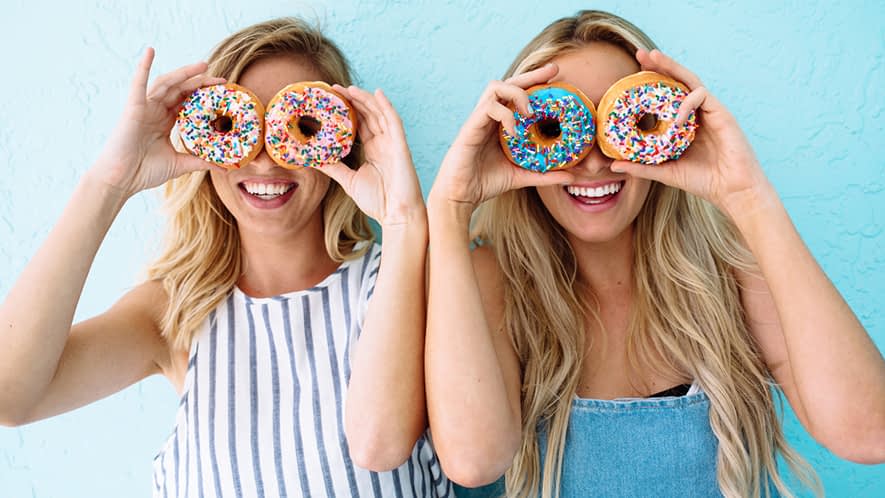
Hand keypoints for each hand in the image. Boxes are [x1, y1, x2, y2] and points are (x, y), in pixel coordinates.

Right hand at [90, 48, 224, 197]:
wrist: (122, 180)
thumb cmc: (145, 172)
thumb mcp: (179, 164)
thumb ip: (199, 161)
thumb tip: (223, 166)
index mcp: (165, 121)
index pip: (188, 102)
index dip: (205, 95)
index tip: (224, 92)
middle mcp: (156, 111)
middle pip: (181, 90)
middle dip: (200, 82)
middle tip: (221, 79)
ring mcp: (144, 107)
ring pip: (167, 83)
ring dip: (184, 73)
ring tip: (203, 66)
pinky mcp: (133, 107)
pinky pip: (138, 83)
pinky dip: (143, 66)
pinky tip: (150, 51)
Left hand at [319, 85, 423, 226]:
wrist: (396, 216)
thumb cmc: (378, 201)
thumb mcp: (348, 181)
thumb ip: (334, 167)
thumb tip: (312, 159)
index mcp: (373, 150)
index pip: (360, 124)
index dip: (347, 110)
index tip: (330, 100)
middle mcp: (384, 143)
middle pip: (368, 114)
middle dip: (353, 100)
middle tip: (333, 89)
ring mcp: (393, 143)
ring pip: (379, 113)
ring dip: (365, 99)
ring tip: (349, 88)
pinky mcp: (401, 146)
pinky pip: (394, 121)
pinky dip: (386, 106)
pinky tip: (378, 93)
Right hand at [428, 64, 574, 214]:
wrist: (461, 195)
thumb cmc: (486, 182)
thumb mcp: (522, 176)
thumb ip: (545, 174)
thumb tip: (573, 177)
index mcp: (500, 123)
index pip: (518, 94)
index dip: (536, 82)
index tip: (557, 77)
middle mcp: (490, 116)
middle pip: (509, 82)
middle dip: (532, 74)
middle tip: (553, 70)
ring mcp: (479, 119)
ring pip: (495, 87)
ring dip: (516, 93)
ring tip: (531, 112)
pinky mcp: (470, 127)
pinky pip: (488, 108)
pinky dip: (505, 116)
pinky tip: (514, 132)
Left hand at [610, 49, 772, 215]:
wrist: (732, 190)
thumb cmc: (703, 181)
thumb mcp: (666, 172)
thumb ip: (642, 167)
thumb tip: (613, 164)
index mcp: (684, 123)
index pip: (666, 96)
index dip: (651, 83)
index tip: (631, 74)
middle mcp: (696, 113)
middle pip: (678, 81)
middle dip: (660, 65)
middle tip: (641, 53)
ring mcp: (710, 111)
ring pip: (690, 80)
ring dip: (672, 67)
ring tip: (654, 57)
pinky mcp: (722, 113)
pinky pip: (701, 97)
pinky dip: (686, 104)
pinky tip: (677, 119)